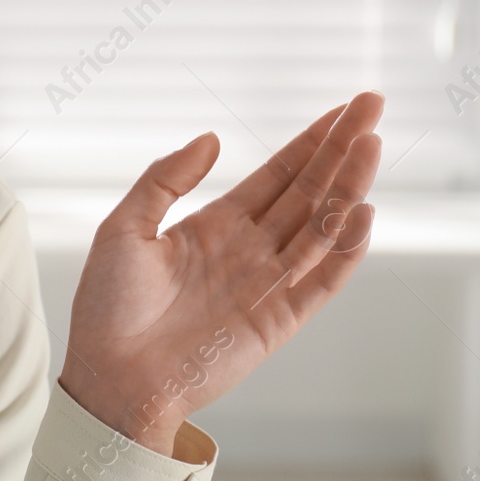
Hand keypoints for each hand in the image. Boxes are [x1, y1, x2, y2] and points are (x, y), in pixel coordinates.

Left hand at [57, 91, 384, 455]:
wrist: (111, 375)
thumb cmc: (107, 306)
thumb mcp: (124, 228)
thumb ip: (165, 181)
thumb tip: (211, 138)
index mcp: (214, 226)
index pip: (276, 176)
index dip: (310, 143)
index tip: (344, 110)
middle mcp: (249, 250)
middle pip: (308, 191)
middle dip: (341, 150)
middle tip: (372, 106)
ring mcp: (267, 284)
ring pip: (321, 226)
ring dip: (348, 186)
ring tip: (370, 145)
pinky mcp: (278, 320)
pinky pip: (321, 280)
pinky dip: (344, 249)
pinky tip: (361, 212)